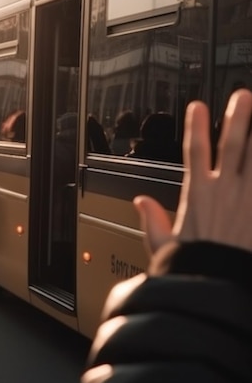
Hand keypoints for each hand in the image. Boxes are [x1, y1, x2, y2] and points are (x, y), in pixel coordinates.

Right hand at [134, 89, 251, 255]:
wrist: (216, 286)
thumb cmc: (190, 268)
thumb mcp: (162, 244)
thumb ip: (152, 219)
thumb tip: (141, 202)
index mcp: (197, 197)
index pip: (195, 152)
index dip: (196, 127)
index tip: (198, 107)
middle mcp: (224, 193)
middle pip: (233, 146)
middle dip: (238, 118)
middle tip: (243, 96)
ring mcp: (248, 201)